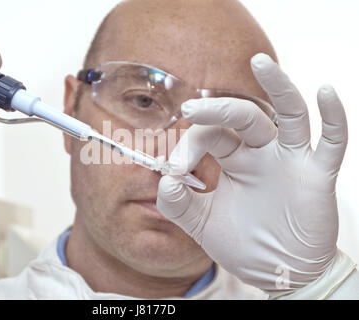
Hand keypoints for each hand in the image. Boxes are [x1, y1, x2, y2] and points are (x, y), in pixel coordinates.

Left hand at [156, 53, 347, 293]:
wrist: (278, 273)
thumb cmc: (243, 244)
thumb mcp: (202, 225)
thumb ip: (179, 204)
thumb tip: (165, 180)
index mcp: (234, 160)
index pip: (210, 136)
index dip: (189, 147)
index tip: (175, 172)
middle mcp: (262, 153)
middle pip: (245, 117)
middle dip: (218, 110)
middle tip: (189, 110)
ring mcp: (290, 161)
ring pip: (289, 114)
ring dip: (278, 87)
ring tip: (260, 62)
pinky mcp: (317, 176)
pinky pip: (331, 143)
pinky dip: (333, 118)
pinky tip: (325, 93)